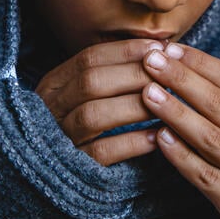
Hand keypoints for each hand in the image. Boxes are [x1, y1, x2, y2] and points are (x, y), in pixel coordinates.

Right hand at [35, 39, 163, 165]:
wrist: (58, 170)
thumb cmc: (84, 121)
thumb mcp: (84, 92)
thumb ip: (112, 72)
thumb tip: (157, 49)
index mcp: (54, 84)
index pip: (89, 58)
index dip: (126, 51)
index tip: (158, 48)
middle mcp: (52, 108)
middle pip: (91, 82)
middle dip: (134, 75)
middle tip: (168, 76)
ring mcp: (60, 138)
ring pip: (94, 115)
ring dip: (135, 107)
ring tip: (167, 104)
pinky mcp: (74, 166)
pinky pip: (102, 152)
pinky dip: (131, 143)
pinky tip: (156, 137)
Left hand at [140, 43, 219, 218]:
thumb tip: (196, 82)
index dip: (200, 62)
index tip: (170, 48)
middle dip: (182, 79)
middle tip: (151, 60)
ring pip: (211, 137)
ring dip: (177, 112)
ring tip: (148, 94)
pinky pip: (206, 177)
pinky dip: (182, 157)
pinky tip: (160, 141)